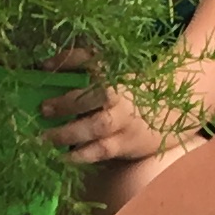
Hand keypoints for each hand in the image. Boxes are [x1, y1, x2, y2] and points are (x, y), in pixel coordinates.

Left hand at [32, 59, 162, 168]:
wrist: (170, 114)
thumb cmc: (129, 93)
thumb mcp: (113, 75)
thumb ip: (82, 70)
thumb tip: (44, 69)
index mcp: (116, 71)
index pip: (91, 58)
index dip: (68, 60)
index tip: (43, 66)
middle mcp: (122, 94)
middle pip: (98, 94)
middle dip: (69, 101)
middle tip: (44, 108)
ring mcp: (125, 120)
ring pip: (99, 125)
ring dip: (70, 132)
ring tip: (45, 137)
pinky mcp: (127, 143)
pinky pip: (102, 150)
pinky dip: (82, 154)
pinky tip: (63, 156)